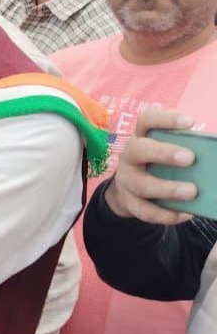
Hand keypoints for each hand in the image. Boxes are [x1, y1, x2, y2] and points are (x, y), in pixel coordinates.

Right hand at [104, 108, 197, 224]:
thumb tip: (214, 152)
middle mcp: (129, 156)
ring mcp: (126, 180)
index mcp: (141, 137)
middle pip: (138, 150)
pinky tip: (186, 214)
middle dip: (163, 153)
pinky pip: (145, 210)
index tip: (190, 122)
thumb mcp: (166, 152)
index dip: (165, 119)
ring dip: (167, 188)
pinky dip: (166, 214)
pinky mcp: (128, 202)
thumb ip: (187, 149)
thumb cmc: (157, 165)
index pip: (146, 120)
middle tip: (190, 158)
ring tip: (192, 191)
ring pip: (142, 185)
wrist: (129, 191)